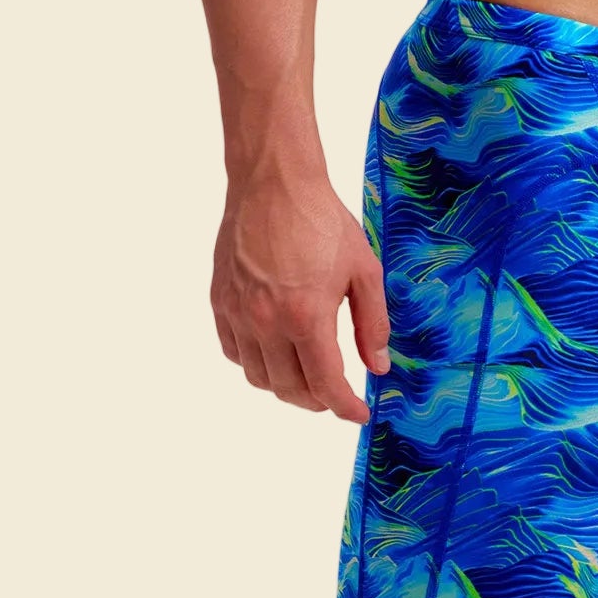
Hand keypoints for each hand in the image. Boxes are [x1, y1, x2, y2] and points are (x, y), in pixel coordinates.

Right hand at [211, 167, 390, 422]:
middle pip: (290, 389)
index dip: (344, 407)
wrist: (274, 184)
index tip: (358, 413)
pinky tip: (274, 352)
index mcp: (306, 316)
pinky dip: (255, 363)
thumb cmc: (322, 221)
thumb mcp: (364, 269)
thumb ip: (372, 323)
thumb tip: (377, 366)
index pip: (325, 384)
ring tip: (306, 376)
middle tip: (335, 395)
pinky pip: (234, 353)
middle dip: (317, 401)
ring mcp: (238, 315)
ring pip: (259, 378)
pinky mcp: (220, 303)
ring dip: (285, 386)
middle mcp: (267, 323)